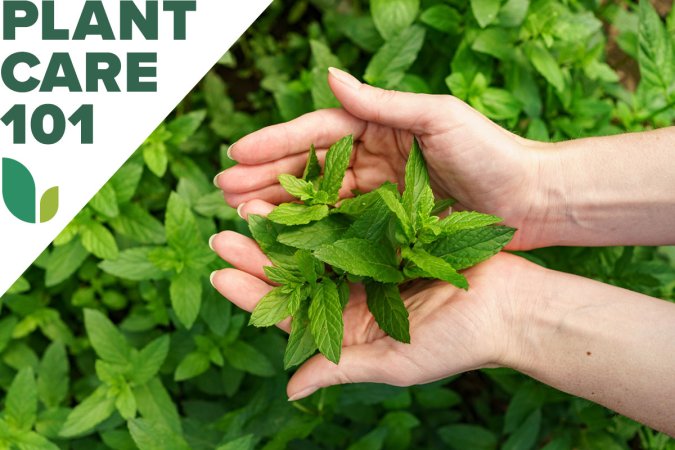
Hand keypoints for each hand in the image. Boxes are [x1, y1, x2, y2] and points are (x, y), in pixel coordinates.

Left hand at [209, 229, 537, 400]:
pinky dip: (324, 211)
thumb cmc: (459, 342)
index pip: (288, 316)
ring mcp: (371, 267)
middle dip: (257, 257)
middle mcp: (354, 298)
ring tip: (250, 209)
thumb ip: (340, 369)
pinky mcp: (391, 239)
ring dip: (284, 230)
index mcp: (349, 331)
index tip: (220, 276)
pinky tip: (300, 194)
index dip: (252, 296)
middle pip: (295, 278)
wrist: (512, 306)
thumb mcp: (396, 362)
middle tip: (222, 235)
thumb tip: (290, 390)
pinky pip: (349, 223)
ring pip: (315, 247)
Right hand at [215, 68, 554, 249]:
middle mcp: (373, 157)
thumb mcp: (437, 118)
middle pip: (308, 166)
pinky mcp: (388, 224)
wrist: (531, 200)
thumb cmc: (491, 151)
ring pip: (318, 199)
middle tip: (223, 189)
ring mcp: (379, 193)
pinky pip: (342, 227)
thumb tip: (328, 74)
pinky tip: (283, 239)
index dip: (275, 142)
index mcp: (380, 126)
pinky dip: (311, 231)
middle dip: (264, 176)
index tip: (235, 152)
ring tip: (240, 214)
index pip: (317, 132)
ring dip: (279, 205)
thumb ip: (381, 102)